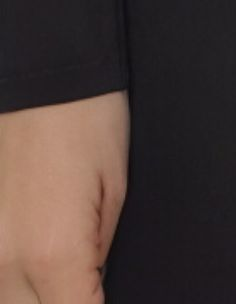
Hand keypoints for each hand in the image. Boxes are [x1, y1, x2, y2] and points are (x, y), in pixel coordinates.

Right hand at [0, 91, 128, 303]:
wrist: (44, 68)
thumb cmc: (89, 119)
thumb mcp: (114, 195)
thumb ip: (97, 257)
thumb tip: (90, 287)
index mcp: (53, 255)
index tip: (102, 296)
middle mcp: (5, 261)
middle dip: (64, 302)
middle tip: (81, 280)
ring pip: (5, 302)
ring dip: (31, 296)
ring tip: (59, 271)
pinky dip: (14, 279)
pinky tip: (34, 265)